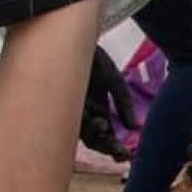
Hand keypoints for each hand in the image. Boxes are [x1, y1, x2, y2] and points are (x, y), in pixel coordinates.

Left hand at [79, 46, 136, 161]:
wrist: (69, 37)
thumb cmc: (91, 57)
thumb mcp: (113, 80)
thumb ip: (124, 103)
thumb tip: (135, 127)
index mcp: (96, 109)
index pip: (104, 135)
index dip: (115, 147)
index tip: (129, 154)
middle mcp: (82, 113)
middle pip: (93, 139)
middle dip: (108, 147)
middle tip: (123, 153)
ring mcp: (68, 109)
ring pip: (82, 133)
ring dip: (99, 135)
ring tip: (109, 126)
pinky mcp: (56, 102)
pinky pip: (71, 120)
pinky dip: (89, 124)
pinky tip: (102, 121)